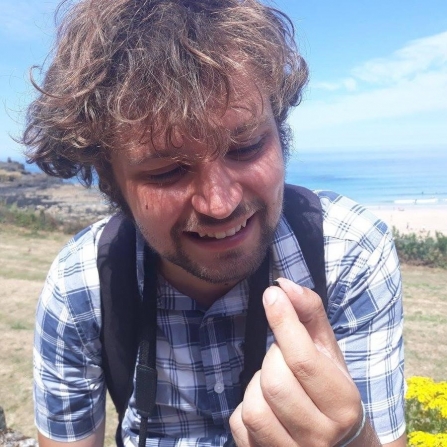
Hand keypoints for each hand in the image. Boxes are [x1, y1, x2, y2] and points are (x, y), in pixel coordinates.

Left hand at [229, 278, 363, 446]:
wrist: (342, 446)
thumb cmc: (332, 391)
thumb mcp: (329, 353)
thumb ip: (310, 315)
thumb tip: (283, 285)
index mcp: (343, 405)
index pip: (303, 360)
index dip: (283, 322)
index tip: (271, 295)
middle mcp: (321, 435)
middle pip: (274, 382)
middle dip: (272, 360)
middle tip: (283, 359)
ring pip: (254, 408)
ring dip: (257, 385)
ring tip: (274, 383)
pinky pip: (240, 425)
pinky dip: (246, 407)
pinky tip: (265, 404)